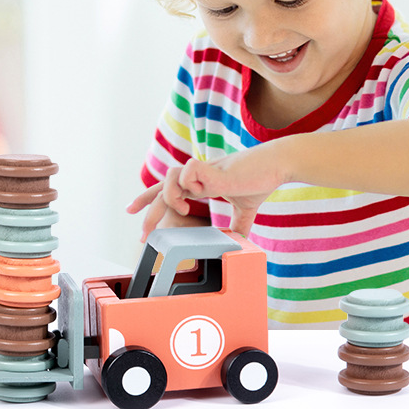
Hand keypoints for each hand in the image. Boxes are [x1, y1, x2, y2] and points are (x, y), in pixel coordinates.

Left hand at [128, 145, 287, 237]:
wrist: (277, 164)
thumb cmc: (260, 180)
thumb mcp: (245, 209)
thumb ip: (237, 225)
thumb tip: (238, 243)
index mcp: (199, 184)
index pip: (165, 189)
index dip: (148, 199)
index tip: (131, 210)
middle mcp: (196, 177)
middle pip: (161, 189)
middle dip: (148, 211)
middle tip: (143, 235)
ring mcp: (203, 172)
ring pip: (169, 176)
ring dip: (170, 196)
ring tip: (183, 208)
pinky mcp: (213, 169)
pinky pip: (188, 172)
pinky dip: (189, 183)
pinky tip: (202, 191)